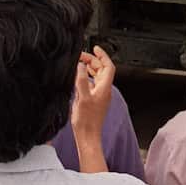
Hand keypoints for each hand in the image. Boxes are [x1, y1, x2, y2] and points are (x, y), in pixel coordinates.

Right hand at [71, 45, 115, 171]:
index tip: (95, 48)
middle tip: (80, 56)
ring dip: (89, 68)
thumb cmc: (87, 122)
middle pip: (101, 70)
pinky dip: (85, 78)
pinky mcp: (93, 101)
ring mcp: (99, 96)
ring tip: (79, 64)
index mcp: (104, 88)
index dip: (103, 55)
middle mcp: (104, 91)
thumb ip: (81, 80)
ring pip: (96, 76)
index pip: (108, 66)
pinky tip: (77, 79)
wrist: (88, 137)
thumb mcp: (82, 98)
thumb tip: (80, 66)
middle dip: (92, 60)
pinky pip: (91, 84)